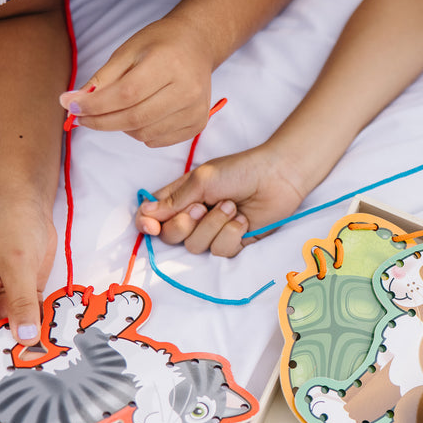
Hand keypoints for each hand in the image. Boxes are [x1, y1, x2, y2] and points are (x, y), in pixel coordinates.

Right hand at [0, 201, 56, 362]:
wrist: (28, 206)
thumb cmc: (12, 227)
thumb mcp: (17, 264)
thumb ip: (22, 301)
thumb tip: (25, 338)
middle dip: (2, 364)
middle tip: (26, 388)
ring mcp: (7, 302)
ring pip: (12, 336)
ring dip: (25, 351)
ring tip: (46, 373)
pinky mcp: (27, 298)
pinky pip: (32, 322)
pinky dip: (41, 334)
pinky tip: (58, 348)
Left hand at [58, 13, 213, 147]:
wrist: (196, 46)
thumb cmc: (160, 45)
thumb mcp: (127, 52)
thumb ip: (102, 79)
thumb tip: (72, 103)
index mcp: (169, 64)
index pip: (126, 94)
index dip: (96, 105)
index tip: (71, 106)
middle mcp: (187, 90)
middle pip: (134, 118)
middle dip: (101, 121)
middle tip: (82, 117)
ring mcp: (195, 110)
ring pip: (144, 133)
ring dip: (121, 126)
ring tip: (119, 109)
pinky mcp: (198, 124)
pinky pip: (157, 141)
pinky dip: (140, 133)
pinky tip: (140, 115)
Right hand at [135, 144, 305, 256]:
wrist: (278, 177)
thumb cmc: (240, 170)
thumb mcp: (202, 180)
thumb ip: (173, 200)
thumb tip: (144, 214)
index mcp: (182, 196)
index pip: (153, 217)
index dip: (147, 225)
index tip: (151, 226)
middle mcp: (194, 216)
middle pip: (171, 237)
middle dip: (186, 224)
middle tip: (203, 207)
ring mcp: (214, 231)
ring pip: (196, 246)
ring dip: (214, 225)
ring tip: (232, 206)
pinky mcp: (234, 242)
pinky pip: (220, 252)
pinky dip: (232, 234)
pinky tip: (243, 220)